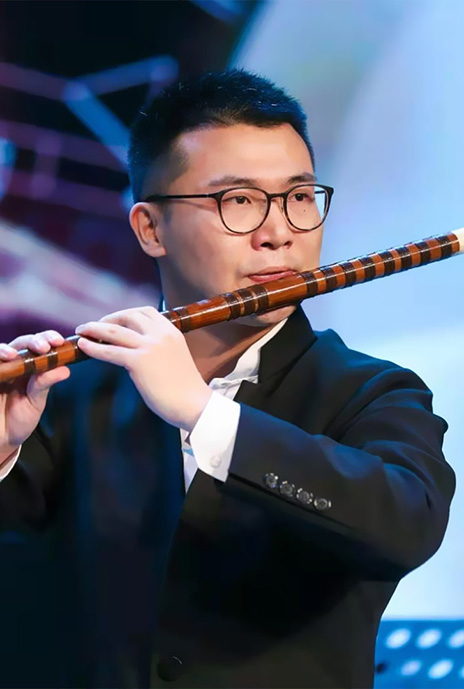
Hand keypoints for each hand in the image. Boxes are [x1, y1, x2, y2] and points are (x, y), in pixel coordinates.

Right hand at [0, 331, 69, 460]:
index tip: (59, 342)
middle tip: (44, 347)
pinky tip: (1, 362)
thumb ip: (45, 383)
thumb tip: (65, 369)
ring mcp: (0, 370)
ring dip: (6, 349)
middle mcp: (14, 364)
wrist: (3, 437)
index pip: (39, 345)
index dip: (48, 338)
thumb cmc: (20, 418)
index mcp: (30, 366)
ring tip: (13, 355)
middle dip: (33, 341)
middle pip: (21, 343)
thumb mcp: (36, 401)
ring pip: (1, 350)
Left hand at [75, 307, 211, 431]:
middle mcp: (161, 334)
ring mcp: (150, 346)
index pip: (145, 312)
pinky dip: (94, 347)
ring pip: (115, 330)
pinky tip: (84, 347)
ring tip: (81, 331)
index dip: (125, 313)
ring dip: (94, 328)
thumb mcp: (176, 357)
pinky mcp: (139, 362)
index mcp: (171, 331)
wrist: (194, 404)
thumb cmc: (185, 388)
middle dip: (107, 319)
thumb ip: (160, 348)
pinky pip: (110, 351)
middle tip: (93, 327)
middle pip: (128, 316)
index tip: (114, 320)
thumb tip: (138, 350)